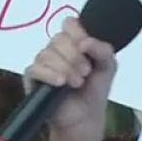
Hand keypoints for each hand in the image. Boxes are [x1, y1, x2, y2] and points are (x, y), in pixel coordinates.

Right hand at [25, 17, 117, 137]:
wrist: (86, 116)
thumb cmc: (95, 89)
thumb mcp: (108, 67)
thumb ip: (103, 50)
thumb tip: (85, 42)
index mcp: (75, 42)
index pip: (70, 23)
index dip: (78, 33)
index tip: (86, 48)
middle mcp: (57, 49)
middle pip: (59, 38)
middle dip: (75, 56)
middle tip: (86, 72)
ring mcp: (43, 63)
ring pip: (47, 54)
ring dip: (66, 68)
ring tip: (77, 82)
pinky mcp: (33, 78)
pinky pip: (35, 69)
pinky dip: (50, 74)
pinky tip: (61, 83)